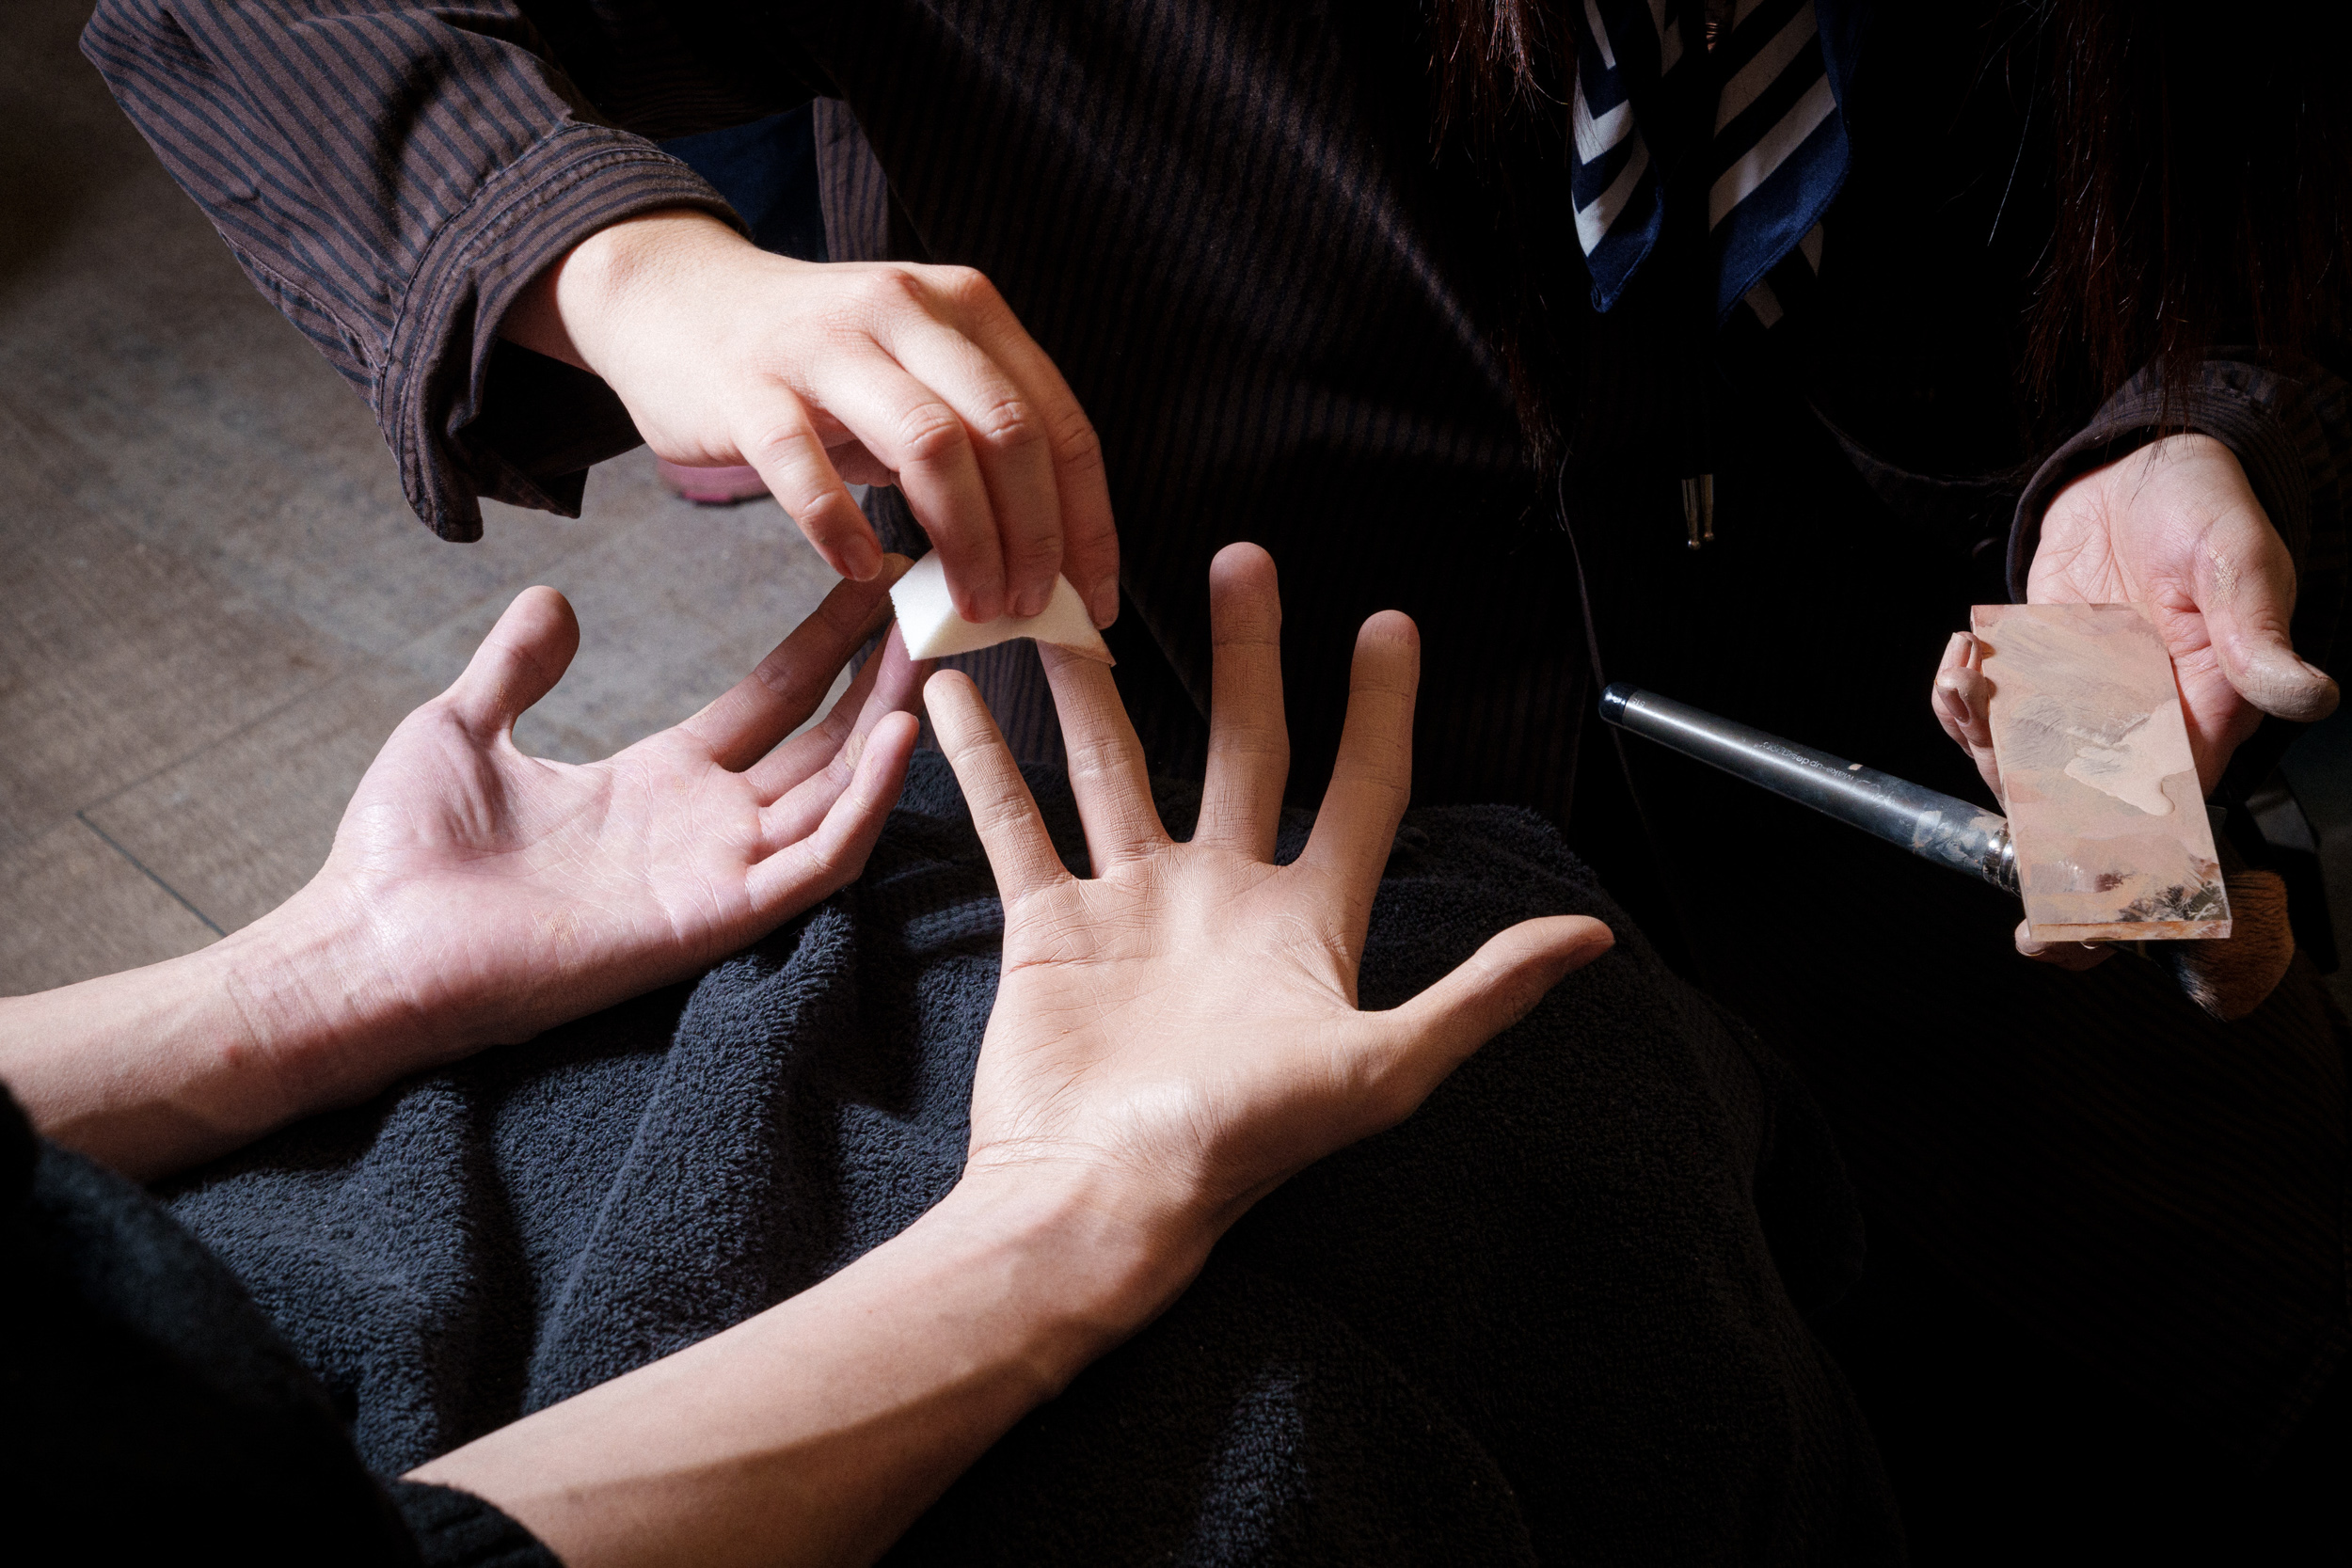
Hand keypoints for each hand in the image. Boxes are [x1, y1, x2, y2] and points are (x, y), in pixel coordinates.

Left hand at [295, 569, 923, 1086]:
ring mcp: (715, 873)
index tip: (869, 579)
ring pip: (837, 792)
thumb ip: (518, 667)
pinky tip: (900, 736)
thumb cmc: (402, 856)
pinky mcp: (714, 918)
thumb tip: (553, 599)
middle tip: (930, 604)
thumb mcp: (461, 726)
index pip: (770, 703)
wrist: (366, 948)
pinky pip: (815, 860)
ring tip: (931, 651)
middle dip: (879, 674)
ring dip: (890, 724)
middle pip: (822, 742)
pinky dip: (867, 803)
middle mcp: (702, 827)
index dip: (823, 646)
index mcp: (657, 781)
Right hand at [503, 210, 1118, 628]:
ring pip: (929, 445)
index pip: (1058, 423)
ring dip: (964, 541)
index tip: (1095, 600)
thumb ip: (975, 445)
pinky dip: (842, 527)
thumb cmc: (815, 363)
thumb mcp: (912, 374)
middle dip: (1033, 538)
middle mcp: (906, 309)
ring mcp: (825, 344)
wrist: (675, 297)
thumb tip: (1042, 565)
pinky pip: (805, 463)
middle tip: (1026, 611)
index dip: (1087, 522)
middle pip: (1006, 432)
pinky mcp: (749, 385)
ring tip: (969, 607)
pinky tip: (861, 570)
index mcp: (966, 308)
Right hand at [926, 543, 1613, 1246]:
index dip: (1380, 709)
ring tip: (1072, 602)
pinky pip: (1014, 821)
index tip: (1390, 625)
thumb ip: (1481, 993)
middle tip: (1243, 560)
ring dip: (1095, 687)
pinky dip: (984, 758)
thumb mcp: (1382, 1070)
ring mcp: (1131, 906)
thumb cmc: (1241, 1146)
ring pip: (1115, 765)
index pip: (1359, 790)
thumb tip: (1593, 938)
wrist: (1099, 1199)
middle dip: (1246, 655)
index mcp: (1305, 923)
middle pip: (1242, 748)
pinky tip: (957, 692)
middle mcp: (1220, 898)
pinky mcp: (1049, 927)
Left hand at [1928, 433, 2336, 966]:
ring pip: (2012, 777)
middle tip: (1993, 715)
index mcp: (2204, 730)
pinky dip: (1956, 701)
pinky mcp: (2028, 688)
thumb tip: (2311, 694)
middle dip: (2015, 789)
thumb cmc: (2203, 510)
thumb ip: (2260, 636)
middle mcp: (2136, 738)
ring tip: (1981, 665)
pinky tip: (1969, 651)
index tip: (2061, 909)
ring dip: (1977, 734)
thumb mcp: (2239, 562)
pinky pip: (1978, 729)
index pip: (2164, 834)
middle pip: (2070, 821)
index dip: (2115, 883)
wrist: (2138, 471)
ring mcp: (2077, 717)